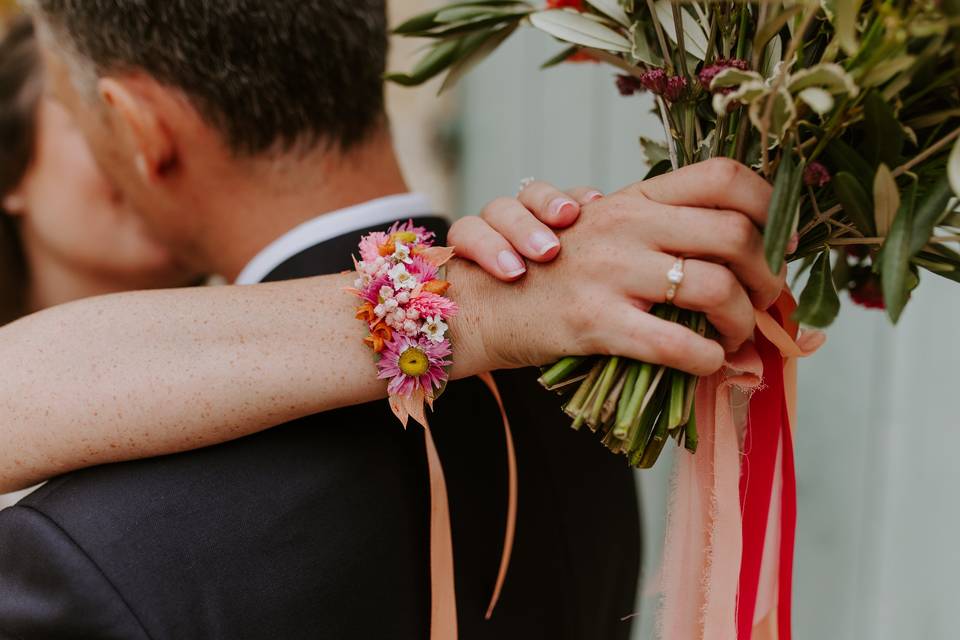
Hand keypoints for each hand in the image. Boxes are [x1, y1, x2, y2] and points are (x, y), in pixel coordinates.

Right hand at [450, 159, 784, 377]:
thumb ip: (652, 227)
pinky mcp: (595, 322)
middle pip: (734, 234)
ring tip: (736, 336)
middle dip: (769, 275)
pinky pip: (676, 344)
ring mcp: (610, 272)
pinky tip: (706, 363)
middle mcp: (625, 225)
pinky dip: (707, 359)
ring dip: (742, 322)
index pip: (723, 177)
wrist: (481, 305)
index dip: (769, 206)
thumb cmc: (547, 273)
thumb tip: (724, 245)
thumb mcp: (598, 232)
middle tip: (767, 299)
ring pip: (714, 288)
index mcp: (632, 198)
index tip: (778, 242)